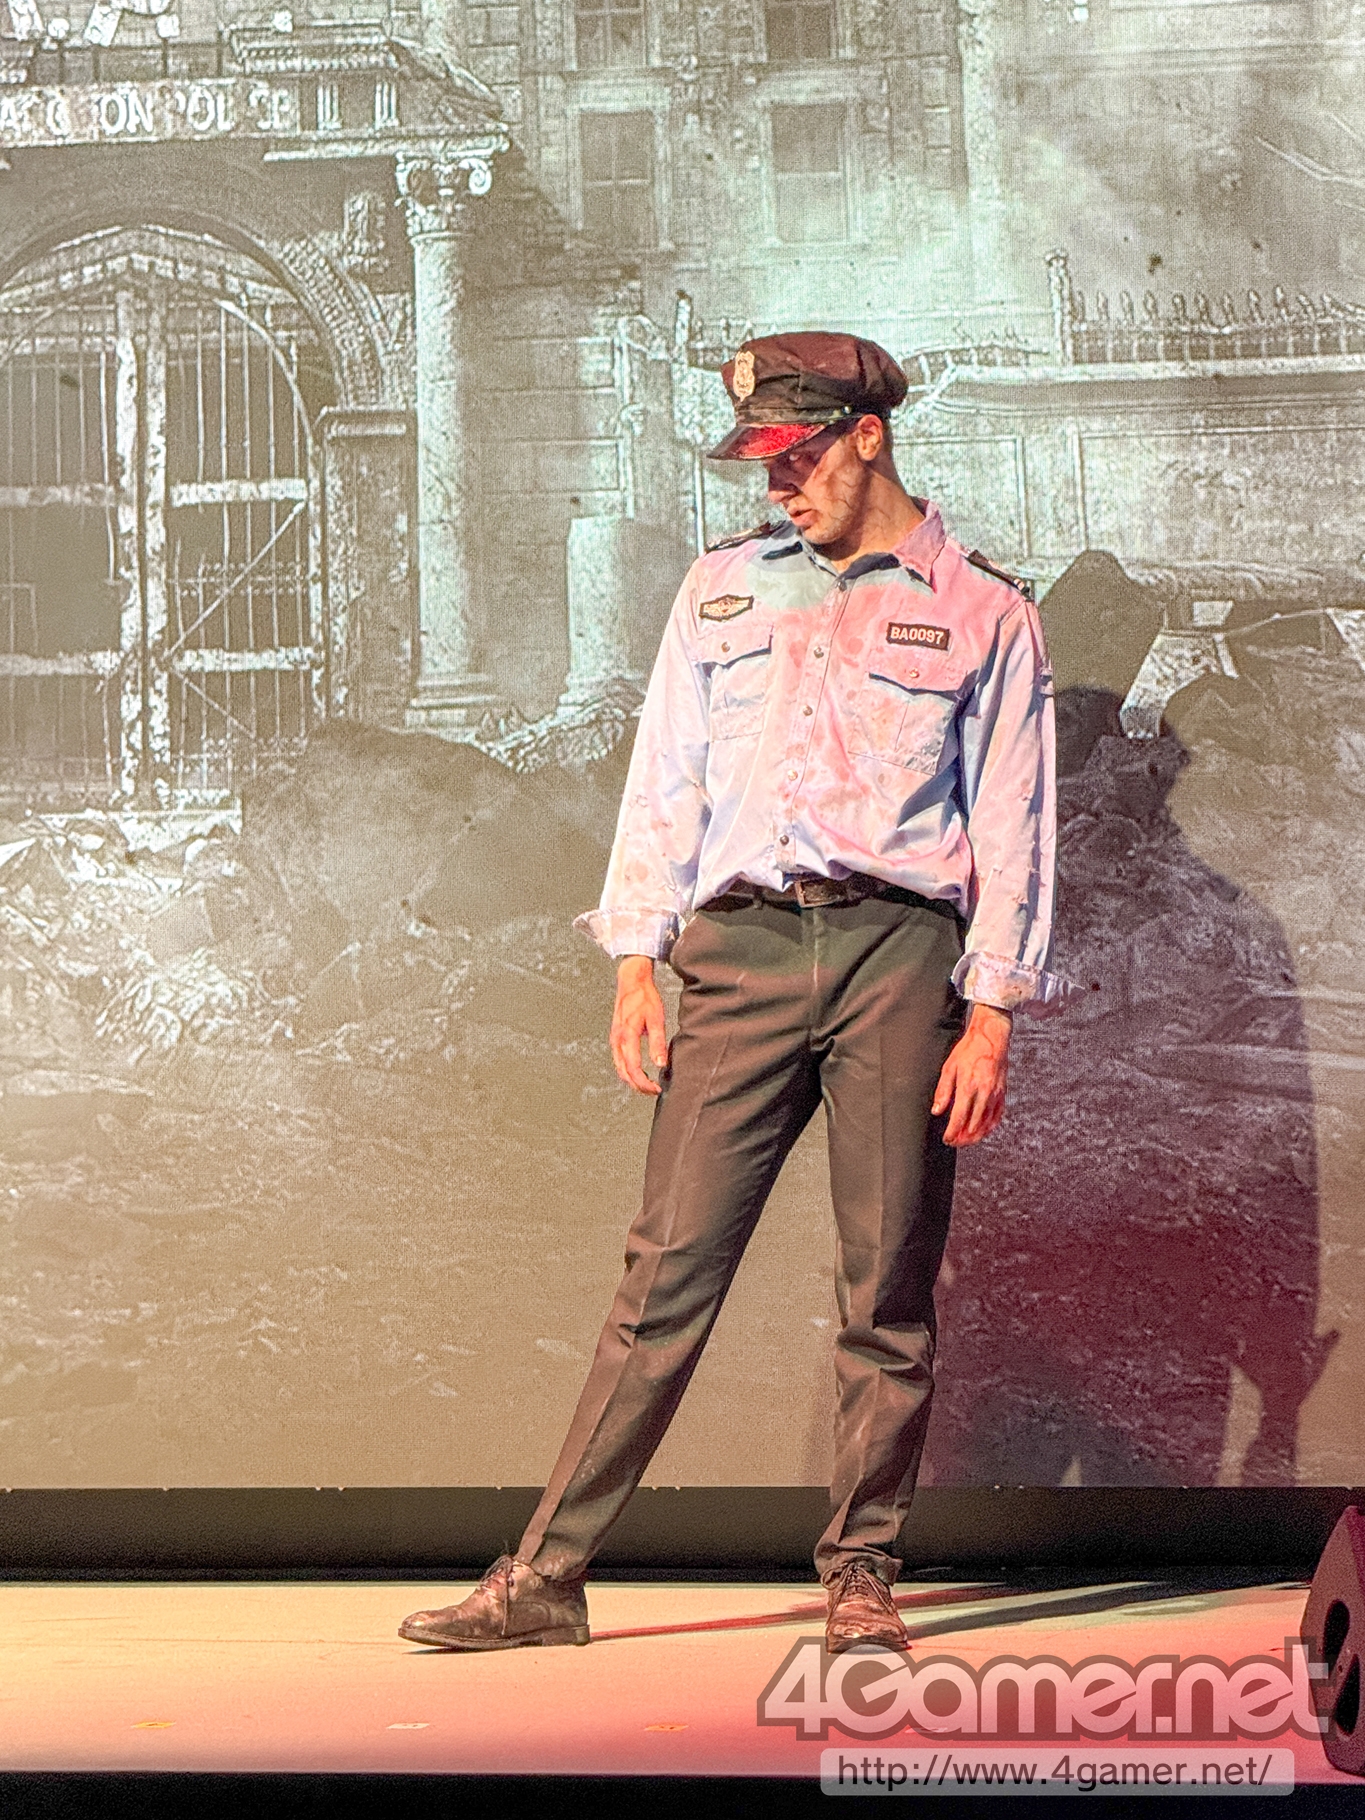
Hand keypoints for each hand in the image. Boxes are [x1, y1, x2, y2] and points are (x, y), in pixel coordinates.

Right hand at [610, 956, 668, 1095]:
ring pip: (619, 1068)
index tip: (656, 1089)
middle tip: (653, 1091)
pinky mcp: (615, 1036)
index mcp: (627, 1036)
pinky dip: (627, 1070)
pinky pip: (618, 1059)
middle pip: (624, 1073)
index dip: (644, 1083)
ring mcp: (614, 1039)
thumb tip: (660, 1064)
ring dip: (632, 1080)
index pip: (634, 1069)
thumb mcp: (656, 1018)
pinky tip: (638, 1071)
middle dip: (638, 1086)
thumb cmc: (645, 997)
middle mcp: (617, 1040)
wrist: (631, 981)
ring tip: (647, 1084)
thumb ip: (658, 1042)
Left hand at [931, 1003, 1011, 1146]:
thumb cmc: (968, 1050)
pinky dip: (990, 1127)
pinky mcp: (1002, 1092)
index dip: (952, 1132)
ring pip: (987, 1123)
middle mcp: (984, 1093)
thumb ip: (943, 1091)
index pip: (959, 1117)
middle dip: (962, 1137)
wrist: (991, 1037)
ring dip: (976, 1136)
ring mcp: (995, 1094)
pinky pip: (998, 1115)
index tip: (947, 1139)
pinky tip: (983, 1131)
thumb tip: (936, 1111)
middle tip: (954, 1142)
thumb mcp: (949, 1067)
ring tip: (966, 1141)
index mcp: (968, 1086)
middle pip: (973, 1125)